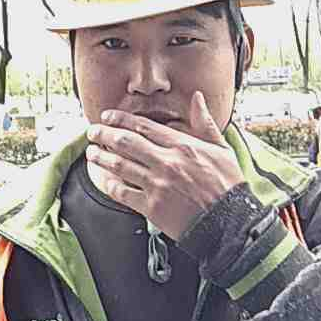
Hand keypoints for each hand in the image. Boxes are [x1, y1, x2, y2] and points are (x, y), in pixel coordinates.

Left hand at [85, 91, 244, 239]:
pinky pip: (123, 193)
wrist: (229, 222)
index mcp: (182, 145)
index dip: (121, 119)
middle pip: (126, 142)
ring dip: (101, 157)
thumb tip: (197, 98)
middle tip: (93, 131)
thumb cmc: (227, 186)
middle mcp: (166, 162)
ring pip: (120, 166)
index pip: (143, 126)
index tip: (108, 116)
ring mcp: (157, 184)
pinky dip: (110, 185)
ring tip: (91, 152)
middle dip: (104, 134)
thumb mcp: (221, 149)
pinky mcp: (152, 207)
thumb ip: (205, 122)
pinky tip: (104, 179)